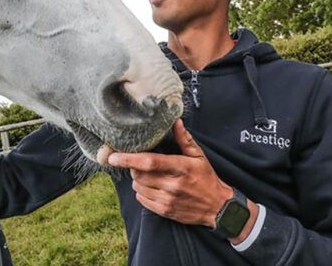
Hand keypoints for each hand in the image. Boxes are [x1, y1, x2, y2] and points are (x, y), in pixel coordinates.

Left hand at [108, 120, 255, 239]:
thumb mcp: (199, 156)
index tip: (113, 156)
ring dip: (137, 179)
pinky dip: (141, 192)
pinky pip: (142, 200)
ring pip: (138, 187)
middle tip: (139, 162)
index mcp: (181, 167)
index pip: (149, 162)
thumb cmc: (207, 178)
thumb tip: (175, 121)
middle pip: (139, 174)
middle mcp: (173, 184)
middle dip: (133, 166)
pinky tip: (151, 187)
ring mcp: (168, 200)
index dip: (128, 158)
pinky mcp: (165, 211)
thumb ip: (184, 139)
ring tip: (148, 175)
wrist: (218, 207)